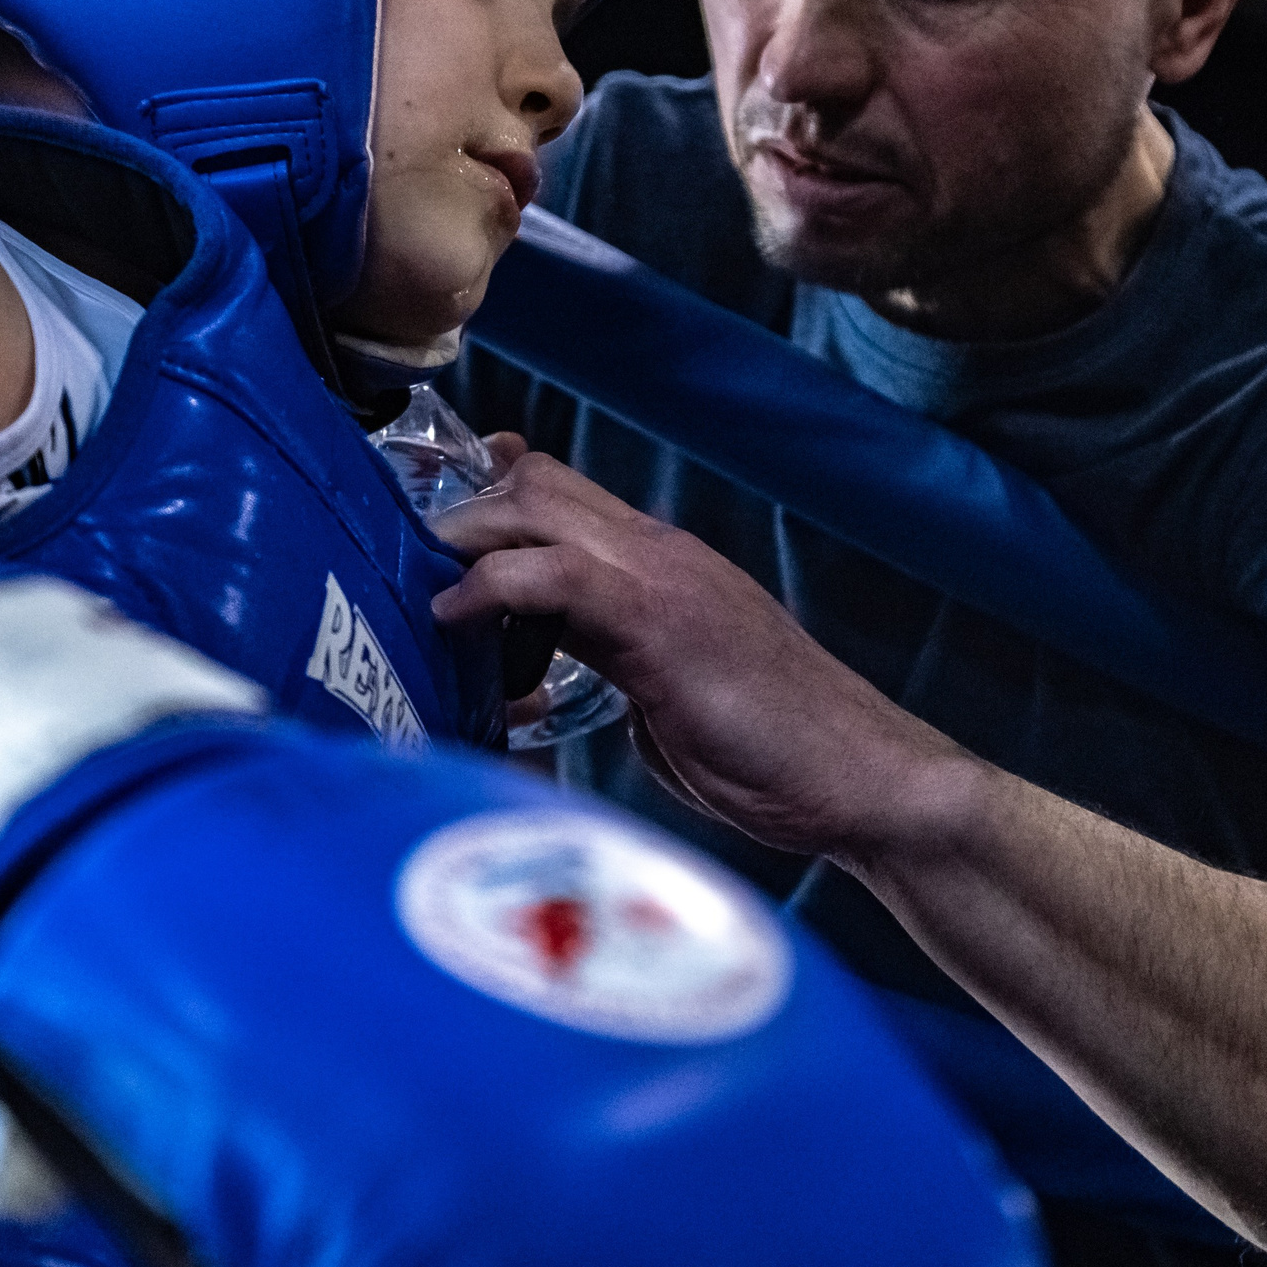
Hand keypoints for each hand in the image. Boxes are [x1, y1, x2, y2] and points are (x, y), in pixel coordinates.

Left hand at [429, 452, 968, 860]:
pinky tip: (452, 615)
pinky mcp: (660, 623)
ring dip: (464, 539)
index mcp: (667, 569)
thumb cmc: (776, 757)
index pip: (564, 496)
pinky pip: (554, 576)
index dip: (490, 495)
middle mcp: (661, 555)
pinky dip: (491, 585)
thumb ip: (614, 671)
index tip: (432, 526)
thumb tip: (550, 686)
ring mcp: (663, 580)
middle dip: (460, 513)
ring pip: (538, 510)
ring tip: (417, 584)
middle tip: (404, 561)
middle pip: (537, 487)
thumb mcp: (671, 702)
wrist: (862, 779)